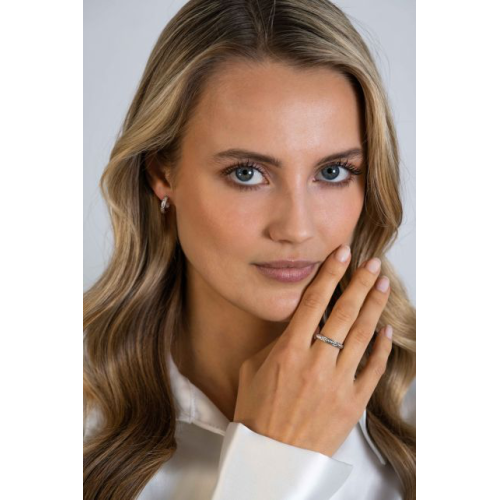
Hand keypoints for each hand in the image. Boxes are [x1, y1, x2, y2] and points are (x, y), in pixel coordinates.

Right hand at [233, 244, 392, 456]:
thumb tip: (296, 327)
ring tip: (383, 285)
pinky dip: (382, 347)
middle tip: (372, 263)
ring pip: (362, 335)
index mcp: (288, 352)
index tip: (341, 254)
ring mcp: (337, 383)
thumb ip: (276, 344)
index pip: (313, 302)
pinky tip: (387, 329)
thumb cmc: (257, 412)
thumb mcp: (252, 369)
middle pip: (343, 312)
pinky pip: (373, 369)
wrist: (271, 457)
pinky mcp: (353, 403)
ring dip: (375, 307)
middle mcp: (316, 363)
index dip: (329, 274)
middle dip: (360, 283)